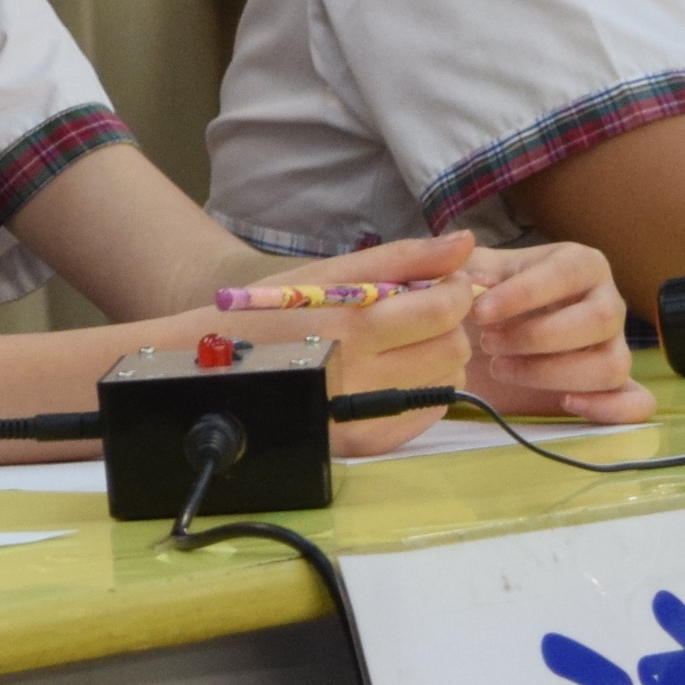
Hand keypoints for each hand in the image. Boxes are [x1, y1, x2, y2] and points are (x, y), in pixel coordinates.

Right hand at [276, 233, 478, 455]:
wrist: (218, 368)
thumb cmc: (274, 312)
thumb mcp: (330, 272)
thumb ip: (404, 258)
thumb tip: (466, 242)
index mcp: (353, 325)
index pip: (443, 310)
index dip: (455, 291)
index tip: (441, 284)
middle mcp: (361, 376)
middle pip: (452, 349)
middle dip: (447, 326)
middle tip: (419, 316)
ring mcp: (364, 416)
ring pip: (448, 382)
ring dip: (437, 358)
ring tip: (401, 346)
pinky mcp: (365, 442)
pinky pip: (426, 413)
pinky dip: (423, 389)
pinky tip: (391, 374)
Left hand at [456, 240, 655, 424]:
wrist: (475, 343)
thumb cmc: (480, 300)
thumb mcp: (468, 273)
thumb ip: (467, 266)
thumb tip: (474, 277)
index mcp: (578, 265)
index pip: (567, 274)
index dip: (524, 293)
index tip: (479, 312)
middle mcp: (605, 303)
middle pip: (601, 319)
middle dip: (537, 336)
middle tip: (487, 343)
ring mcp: (614, 346)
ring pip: (613, 364)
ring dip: (554, 373)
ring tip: (502, 368)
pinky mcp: (612, 387)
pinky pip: (638, 402)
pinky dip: (610, 408)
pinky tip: (564, 402)